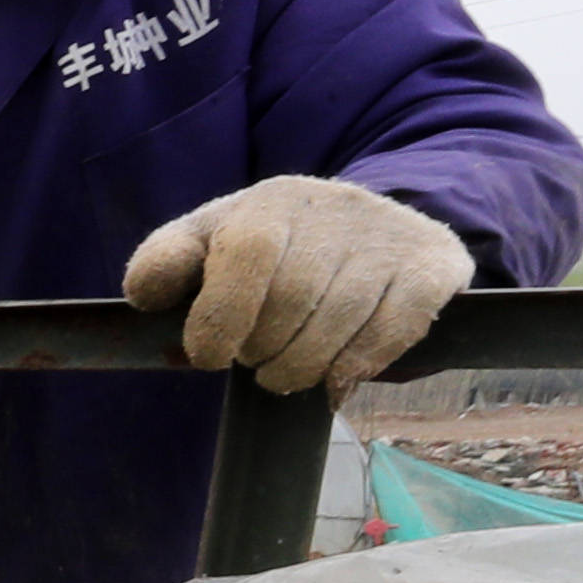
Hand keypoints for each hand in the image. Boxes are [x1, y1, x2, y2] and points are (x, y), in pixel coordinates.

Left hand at [123, 175, 470, 397]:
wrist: (364, 230)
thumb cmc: (267, 250)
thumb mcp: (205, 246)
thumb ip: (162, 264)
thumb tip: (148, 296)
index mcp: (270, 203)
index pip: (246, 255)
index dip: (220, 319)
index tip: (210, 355)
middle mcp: (336, 208)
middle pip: (293, 300)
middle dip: (262, 351)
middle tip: (255, 360)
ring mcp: (390, 235)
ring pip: (342, 321)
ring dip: (304, 367)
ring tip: (285, 372)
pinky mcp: (434, 265)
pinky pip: (397, 328)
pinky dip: (359, 365)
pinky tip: (336, 378)